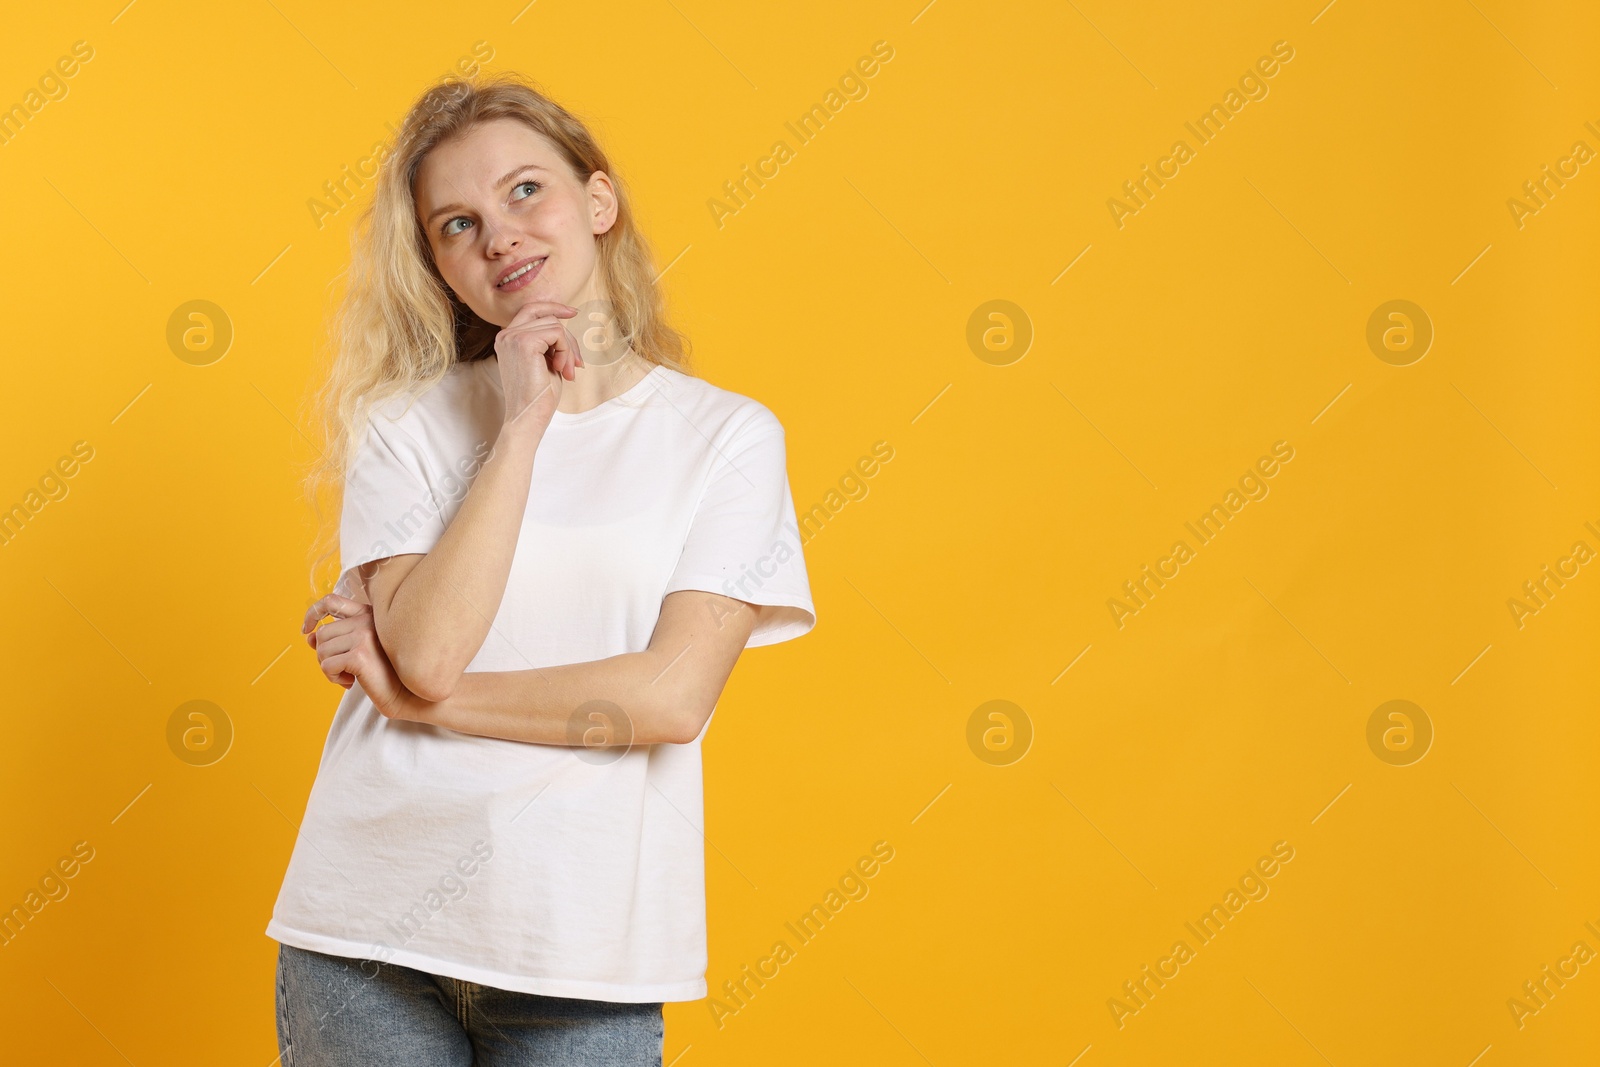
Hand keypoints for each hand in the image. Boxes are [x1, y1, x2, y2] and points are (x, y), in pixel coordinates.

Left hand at [302, 593, 412, 720]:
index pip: (331, 601)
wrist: (409, 693)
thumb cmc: (386, 673)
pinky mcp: (360, 655)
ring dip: (329, 669)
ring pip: (322, 650)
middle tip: (343, 669)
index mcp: (369, 614)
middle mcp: (367, 620)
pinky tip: (350, 682)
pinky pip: (327, 666)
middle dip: (326, 655)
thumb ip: (337, 640)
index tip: (306, 630)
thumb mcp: (359, 651)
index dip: (313, 613)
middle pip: (323, 633)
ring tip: (348, 676)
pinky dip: (333, 678)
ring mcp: (364, 635)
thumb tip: (309, 637)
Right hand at [496, 299, 582, 432]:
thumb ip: (548, 342)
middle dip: (568, 339)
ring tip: (568, 372)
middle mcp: (506, 335)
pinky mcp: (524, 342)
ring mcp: (513, 337)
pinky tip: (560, 369)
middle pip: (547, 317)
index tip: (574, 312)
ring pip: (555, 325)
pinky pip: (557, 333)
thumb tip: (565, 325)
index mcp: (508, 339)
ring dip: (569, 350)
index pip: (531, 310)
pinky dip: (566, 351)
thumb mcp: (544, 361)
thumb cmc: (538, 395)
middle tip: (577, 364)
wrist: (528, 416)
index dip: (553, 307)